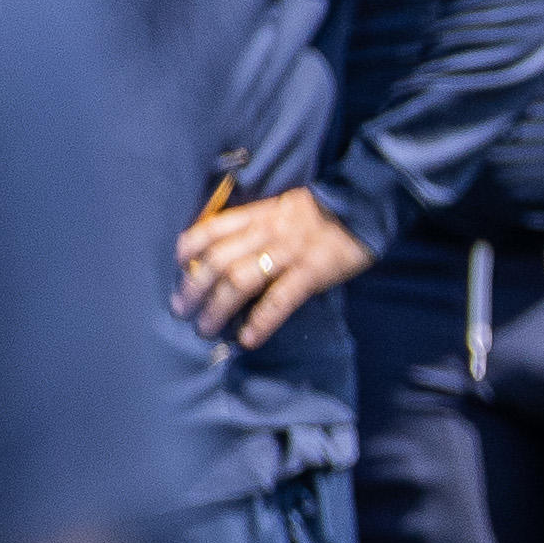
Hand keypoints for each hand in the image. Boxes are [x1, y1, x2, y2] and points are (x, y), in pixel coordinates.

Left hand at [171, 188, 369, 351]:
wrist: (366, 204)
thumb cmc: (323, 211)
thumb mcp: (282, 207)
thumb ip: (255, 224)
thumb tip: (227, 249)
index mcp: (258, 215)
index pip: (210, 230)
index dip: (187, 249)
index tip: (177, 267)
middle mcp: (266, 233)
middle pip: (217, 261)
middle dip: (193, 288)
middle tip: (181, 309)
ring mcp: (288, 253)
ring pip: (239, 281)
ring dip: (217, 308)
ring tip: (205, 328)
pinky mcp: (312, 272)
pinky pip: (279, 300)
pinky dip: (260, 322)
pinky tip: (248, 338)